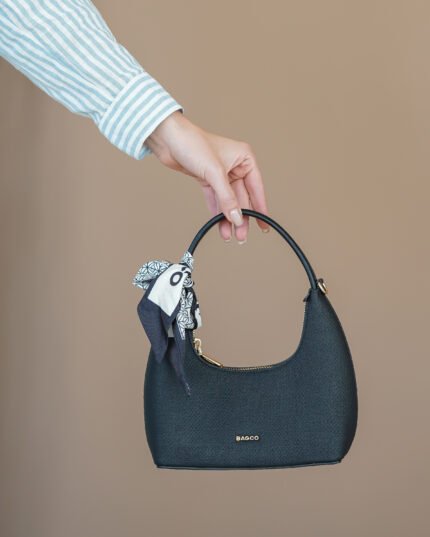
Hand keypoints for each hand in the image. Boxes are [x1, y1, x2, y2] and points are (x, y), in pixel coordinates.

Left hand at [145, 111, 269, 242]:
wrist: (168, 140)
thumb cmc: (193, 144)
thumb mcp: (215, 173)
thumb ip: (227, 197)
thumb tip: (237, 217)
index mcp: (245, 158)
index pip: (256, 188)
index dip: (260, 208)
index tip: (263, 225)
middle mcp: (235, 166)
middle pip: (242, 198)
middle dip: (241, 217)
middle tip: (241, 235)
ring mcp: (221, 174)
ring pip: (229, 201)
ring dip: (228, 218)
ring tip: (230, 235)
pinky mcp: (208, 179)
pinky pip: (216, 200)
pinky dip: (217, 212)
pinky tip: (220, 225)